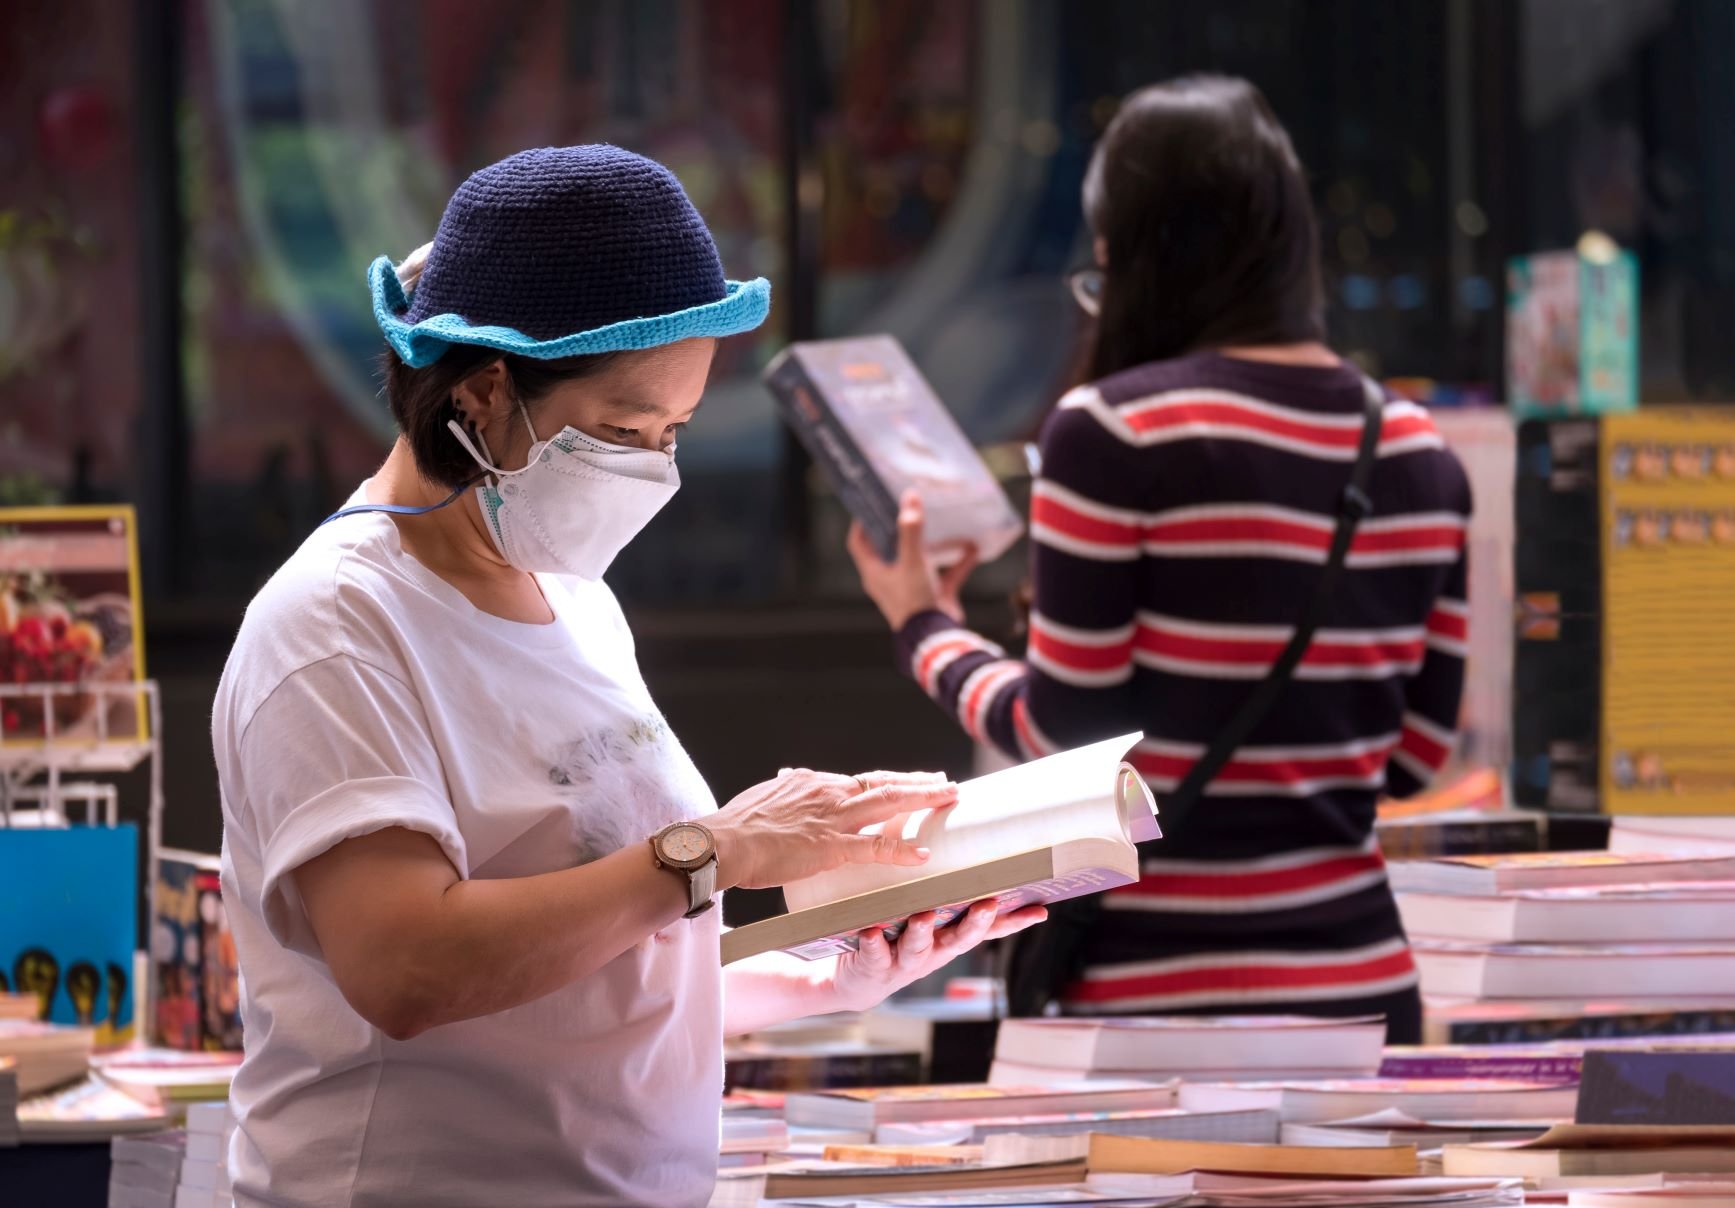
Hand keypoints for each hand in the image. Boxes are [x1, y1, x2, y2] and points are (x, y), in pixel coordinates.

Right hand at [709, 769, 958, 889]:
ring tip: (950, 798)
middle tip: (946, 781)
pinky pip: (875, 847)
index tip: (909, 781)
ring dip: (923, 799)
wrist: (723, 842)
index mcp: (815, 782)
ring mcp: (833, 819)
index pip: (861, 780)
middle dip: (919, 782)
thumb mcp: (765, 795)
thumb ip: (784, 788)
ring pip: (888, 803)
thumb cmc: (737, 825)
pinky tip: (924, 855)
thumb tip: (787, 777)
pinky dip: (902, 850)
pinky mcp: (830, 847)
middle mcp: (829, 792)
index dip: (889, 781)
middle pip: (884, 783)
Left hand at [829, 900, 1048, 1011]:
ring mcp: (905, 960)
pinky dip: (874, 944)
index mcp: (949, 935)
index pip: (989, 928)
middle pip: (960, 938)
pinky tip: (872, 932)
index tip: (1039, 909)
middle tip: (987, 905)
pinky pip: (875, 955)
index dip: (1014, 920)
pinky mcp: (874, 966)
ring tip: (924, 917)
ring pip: (918, 947)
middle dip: (975, 923)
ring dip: (923, 932)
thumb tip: (964, 844)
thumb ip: (942, 889)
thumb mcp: (926, 914)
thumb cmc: (896, 935)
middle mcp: (933, 950)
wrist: (856, 978)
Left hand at [847, 491, 980, 629]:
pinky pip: (945, 575)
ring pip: (920, 561)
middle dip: (899, 528)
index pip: (859, 543)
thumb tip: (910, 497)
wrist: (936, 639)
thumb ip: (911, 530)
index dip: (862, 522)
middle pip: (889, 549)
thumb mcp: (912, 561)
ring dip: (932, 545)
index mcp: (874, 572)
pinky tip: (972, 549)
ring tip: (941, 523)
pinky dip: (957, 563)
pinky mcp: (933, 598)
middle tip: (908, 506)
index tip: (872, 502)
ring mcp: (911, 589)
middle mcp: (889, 580)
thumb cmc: (914, 600)